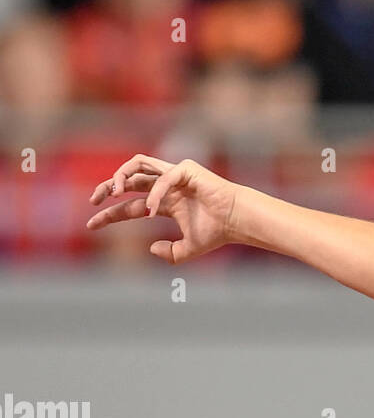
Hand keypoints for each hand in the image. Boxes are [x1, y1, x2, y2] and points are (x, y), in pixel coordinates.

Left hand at [86, 155, 239, 263]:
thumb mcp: (188, 249)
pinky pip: (161, 179)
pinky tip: (151, 210)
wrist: (237, 220)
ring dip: (121, 175)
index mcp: (165, 202)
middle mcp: (166, 186)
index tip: (92, 223)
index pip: (131, 205)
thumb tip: (151, 249)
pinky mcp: (184, 169)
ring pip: (138, 165)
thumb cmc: (218, 232)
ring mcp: (174, 175)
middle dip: (108, 187)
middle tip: (93, 200)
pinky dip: (154, 194)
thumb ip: (170, 252)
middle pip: (129, 181)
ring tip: (113, 192)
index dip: (111, 214)